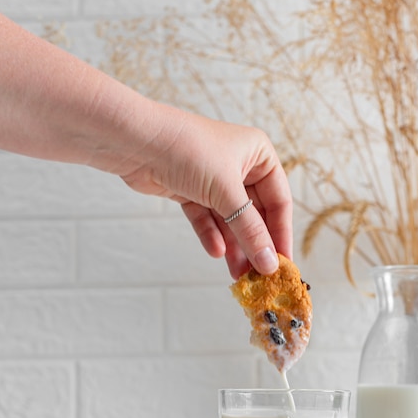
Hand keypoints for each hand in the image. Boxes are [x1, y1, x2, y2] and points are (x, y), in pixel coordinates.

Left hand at [120, 111, 292, 278]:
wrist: (134, 141)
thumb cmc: (188, 151)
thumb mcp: (226, 192)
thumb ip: (249, 231)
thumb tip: (270, 263)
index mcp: (258, 155)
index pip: (279, 202)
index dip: (281, 234)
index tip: (283, 264)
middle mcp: (239, 166)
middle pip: (254, 215)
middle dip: (254, 244)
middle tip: (259, 276)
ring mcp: (213, 180)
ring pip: (230, 221)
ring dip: (234, 247)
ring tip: (237, 274)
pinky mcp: (190, 191)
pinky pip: (207, 219)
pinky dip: (211, 235)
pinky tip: (216, 252)